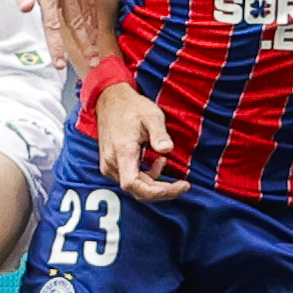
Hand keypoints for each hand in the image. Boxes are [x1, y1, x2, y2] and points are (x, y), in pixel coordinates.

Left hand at [2, 0, 106, 67]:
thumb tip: (25, 9)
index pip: (52, 24)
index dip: (57, 46)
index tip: (60, 63)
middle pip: (77, 22)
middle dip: (84, 45)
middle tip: (92, 63)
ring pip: (87, 12)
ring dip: (91, 34)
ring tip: (95, 52)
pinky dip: (93, 16)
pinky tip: (93, 29)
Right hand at [95, 84, 190, 200]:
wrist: (110, 100)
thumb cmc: (131, 107)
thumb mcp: (151, 115)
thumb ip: (159, 134)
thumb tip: (167, 149)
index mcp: (122, 152)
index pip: (134, 185)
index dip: (157, 192)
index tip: (178, 187)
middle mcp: (112, 163)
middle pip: (137, 190)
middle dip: (163, 191)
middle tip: (184, 185)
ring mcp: (109, 165)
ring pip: (135, 187)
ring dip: (155, 184)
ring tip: (168, 164)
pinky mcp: (111, 164)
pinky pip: (131, 179)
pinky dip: (147, 177)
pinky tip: (158, 162)